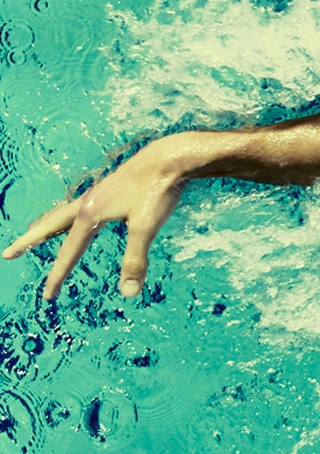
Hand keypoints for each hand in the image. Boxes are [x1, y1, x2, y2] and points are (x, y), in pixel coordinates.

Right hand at [3, 142, 187, 300]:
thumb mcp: (146, 228)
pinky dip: (68, 217)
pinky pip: (79, 207)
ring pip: (62, 214)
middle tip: (7, 255)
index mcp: (89, 213)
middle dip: (28, 242)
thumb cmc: (157, 191)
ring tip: (34, 235)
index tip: (47, 296)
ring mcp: (97, 193)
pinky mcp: (110, 188)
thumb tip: (128, 293)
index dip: (58, 276)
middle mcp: (86, 202)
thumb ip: (135, 260)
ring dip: (45, 227)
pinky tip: (79, 218)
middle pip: (49, 226)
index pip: (68, 253)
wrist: (170, 158)